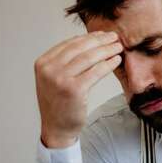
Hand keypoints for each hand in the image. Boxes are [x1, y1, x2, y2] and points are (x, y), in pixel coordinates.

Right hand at [34, 31, 122, 147]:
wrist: (56, 127)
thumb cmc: (59, 103)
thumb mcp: (54, 78)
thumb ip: (65, 61)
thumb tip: (88, 42)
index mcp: (43, 63)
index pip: (69, 44)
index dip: (88, 37)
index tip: (101, 34)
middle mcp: (49, 69)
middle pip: (80, 48)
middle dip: (100, 40)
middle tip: (114, 37)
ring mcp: (60, 79)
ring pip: (89, 58)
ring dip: (107, 50)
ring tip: (118, 47)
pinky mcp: (74, 89)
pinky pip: (96, 72)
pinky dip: (108, 64)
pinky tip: (116, 60)